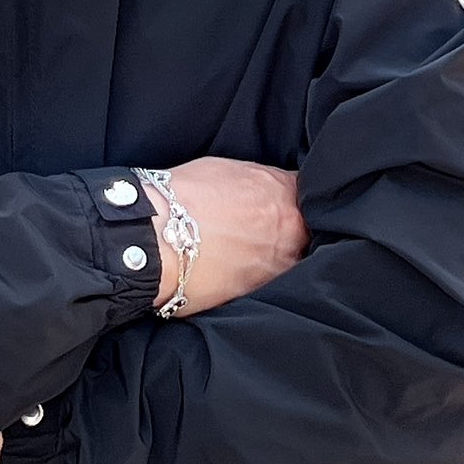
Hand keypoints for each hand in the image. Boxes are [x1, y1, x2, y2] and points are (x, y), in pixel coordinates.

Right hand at [141, 158, 307, 315]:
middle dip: (290, 230)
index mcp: (283, 191)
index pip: (306, 193)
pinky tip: (237, 272)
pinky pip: (270, 284)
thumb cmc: (184, 197)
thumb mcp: (226, 170)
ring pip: (290, 260)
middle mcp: (290, 228)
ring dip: (275, 257)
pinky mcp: (261, 293)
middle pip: (304, 230)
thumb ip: (257, 182)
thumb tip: (260, 191)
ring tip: (247, 255)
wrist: (157, 238)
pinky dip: (258, 278)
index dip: (293, 199)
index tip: (280, 204)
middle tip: (264, 231)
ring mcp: (280, 264)